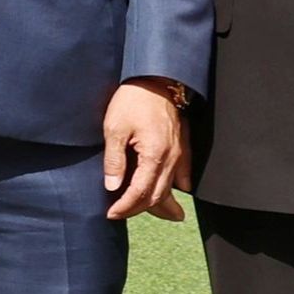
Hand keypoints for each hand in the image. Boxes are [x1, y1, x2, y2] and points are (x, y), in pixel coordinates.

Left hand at [101, 78, 187, 221]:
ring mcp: (180, 154)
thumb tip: (112, 187)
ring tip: (147, 213)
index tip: (111, 213)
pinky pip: (183, 175)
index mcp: (154, 156)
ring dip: (159, 203)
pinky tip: (175, 194)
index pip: (140, 193)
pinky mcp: (183, 147)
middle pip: (157, 196)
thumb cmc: (133, 101)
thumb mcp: (115, 128)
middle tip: (120, 213)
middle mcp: (172, 159)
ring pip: (171, 188)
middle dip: (138, 208)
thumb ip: (114, 160)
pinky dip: (176, 189)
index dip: (125, 206)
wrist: (156, 80)